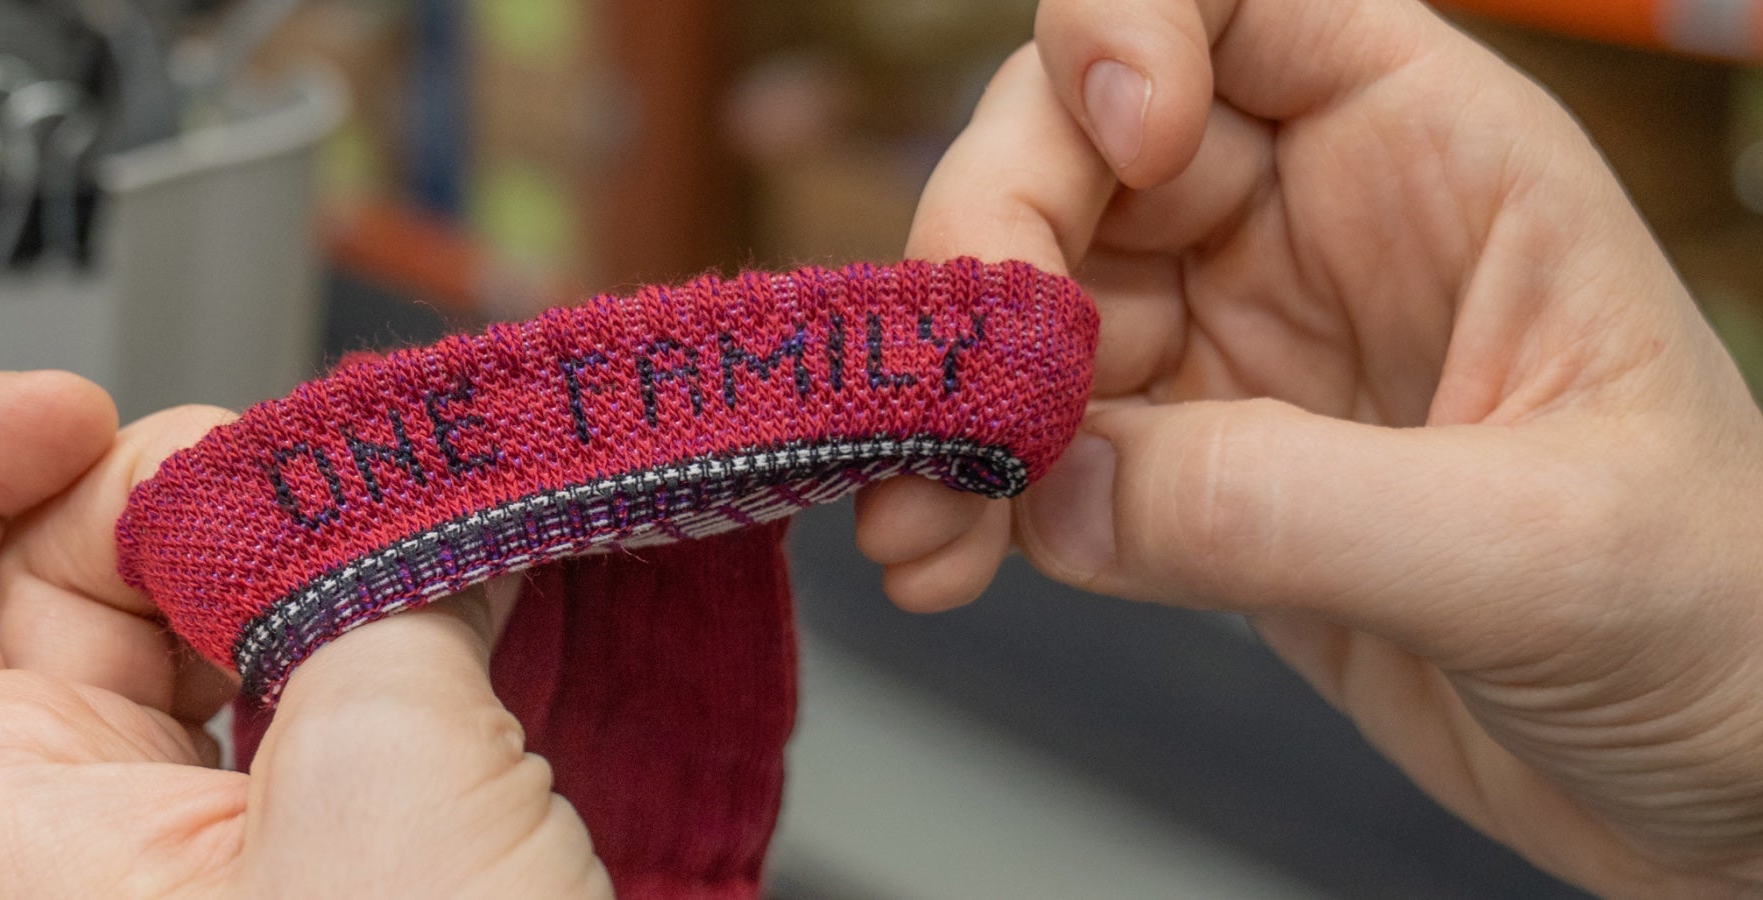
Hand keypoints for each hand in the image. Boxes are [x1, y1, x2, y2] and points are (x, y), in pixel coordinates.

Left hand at [0, 371, 607, 897]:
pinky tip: (466, 586)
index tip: (65, 408)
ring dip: (297, 545)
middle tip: (292, 484)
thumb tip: (399, 509)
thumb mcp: (387, 770)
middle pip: (48, 575)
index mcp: (0, 833)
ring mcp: (204, 852)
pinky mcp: (323, 861)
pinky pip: (310, 690)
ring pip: (195, 625)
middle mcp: (78, 839)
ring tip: (403, 530)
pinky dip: (379, 612)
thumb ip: (367, 589)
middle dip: (168, 485)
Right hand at [850, 0, 1762, 893]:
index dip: (1135, 29)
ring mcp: (1239, 349)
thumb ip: (1298, 506)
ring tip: (915, 527)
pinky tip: (945, 567)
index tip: (1123, 153)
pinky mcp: (1188, 477)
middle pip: (1075, 149)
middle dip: (986, 251)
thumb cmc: (1729, 622)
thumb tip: (1063, 492)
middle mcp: (1314, 225)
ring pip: (1025, 310)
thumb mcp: (1544, 548)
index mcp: (1434, 156)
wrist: (1731, 785)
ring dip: (942, 408)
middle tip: (947, 392)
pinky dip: (959, 500)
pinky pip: (1029, 450)